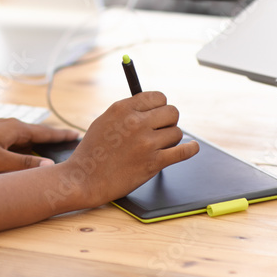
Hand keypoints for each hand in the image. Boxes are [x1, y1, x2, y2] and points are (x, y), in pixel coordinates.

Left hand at [0, 119, 79, 174]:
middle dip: (55, 139)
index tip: (78, 135)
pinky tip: (28, 156)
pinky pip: (17, 142)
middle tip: (73, 143)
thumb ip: (24, 165)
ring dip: (41, 144)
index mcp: (14, 128)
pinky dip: (28, 148)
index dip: (62, 135)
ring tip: (55, 151)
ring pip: (27, 138)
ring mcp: (0, 131)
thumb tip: (49, 166)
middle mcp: (9, 126)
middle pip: (38, 133)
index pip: (45, 132)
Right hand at [62, 91, 198, 206]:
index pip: (157, 97)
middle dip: (169, 120)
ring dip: (171, 138)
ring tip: (160, 145)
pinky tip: (192, 147)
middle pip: (171, 112)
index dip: (160, 105)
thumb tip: (151, 106)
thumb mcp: (104, 121)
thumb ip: (127, 112)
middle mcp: (136, 123)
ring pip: (177, 132)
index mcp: (122, 109)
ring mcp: (146, 143)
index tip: (159, 112)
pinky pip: (183, 151)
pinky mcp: (153, 163)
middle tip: (162, 129)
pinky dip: (190, 149)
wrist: (84, 179)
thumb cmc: (92, 151)